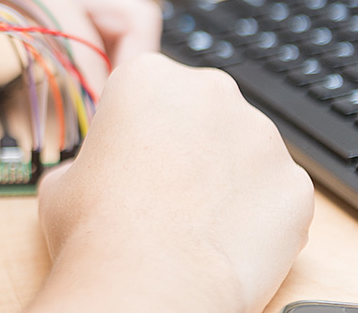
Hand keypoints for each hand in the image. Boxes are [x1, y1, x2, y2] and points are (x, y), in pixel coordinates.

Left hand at [0, 0, 160, 156]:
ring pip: (113, 10)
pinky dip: (88, 44)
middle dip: (130, 69)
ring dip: (112, 58)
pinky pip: (83, 8)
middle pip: (130, 13)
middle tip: (102, 119)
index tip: (86, 132)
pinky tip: (58, 78)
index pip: (94, 33)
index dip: (98, 87)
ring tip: (83, 107)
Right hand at [31, 54, 313, 312]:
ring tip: (194, 223)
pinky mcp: (296, 183)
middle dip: (189, 144)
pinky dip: (258, 215)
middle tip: (164, 191)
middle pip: (202, 112)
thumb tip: (97, 173)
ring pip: (244, 151)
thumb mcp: (61, 179)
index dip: (138, 127)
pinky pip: (276, 193)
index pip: (148, 90)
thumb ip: (87, 161)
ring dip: (226, 178)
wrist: (149, 281)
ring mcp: (262, 135)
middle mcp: (209, 91)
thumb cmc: (97, 229)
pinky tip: (225, 241)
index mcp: (147, 76)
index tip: (133, 156)